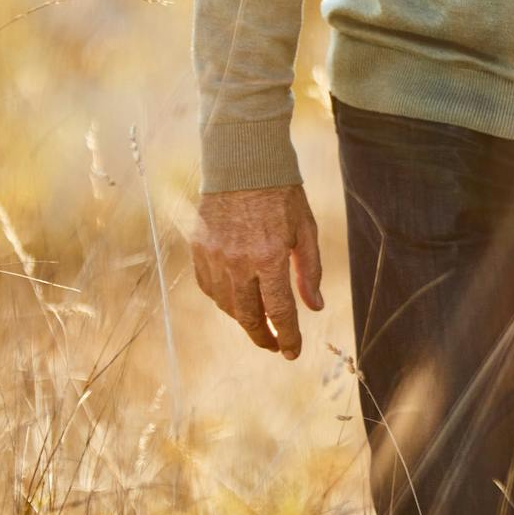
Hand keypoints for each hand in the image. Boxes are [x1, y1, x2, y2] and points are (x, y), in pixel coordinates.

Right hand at [191, 184, 323, 359]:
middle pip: (248, 316)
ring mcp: (214, 256)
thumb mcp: (305, 229)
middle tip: (275, 345)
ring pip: (226, 305)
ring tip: (260, 321)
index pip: (279, 311)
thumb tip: (315, 307)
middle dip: (263, 337)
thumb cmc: (281, 194)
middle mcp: (237, 261)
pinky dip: (223, 300)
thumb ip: (309, 271)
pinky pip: (208, 287)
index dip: (287, 336)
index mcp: (269, 256)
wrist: (242, 162)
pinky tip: (237, 300)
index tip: (292, 352)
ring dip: (244, 319)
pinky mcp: (198, 249)